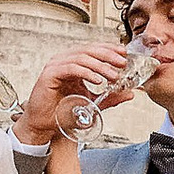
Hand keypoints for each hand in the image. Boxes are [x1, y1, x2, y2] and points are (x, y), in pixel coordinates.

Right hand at [12, 43, 130, 146]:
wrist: (44, 124)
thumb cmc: (62, 111)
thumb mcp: (92, 103)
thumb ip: (110, 97)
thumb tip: (130, 94)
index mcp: (73, 63)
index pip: (93, 50)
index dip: (109, 49)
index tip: (124, 53)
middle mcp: (64, 61)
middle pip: (89, 50)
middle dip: (108, 55)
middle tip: (122, 62)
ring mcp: (56, 66)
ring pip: (82, 58)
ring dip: (100, 65)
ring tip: (113, 75)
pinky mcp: (50, 74)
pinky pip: (71, 68)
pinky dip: (86, 72)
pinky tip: (98, 80)